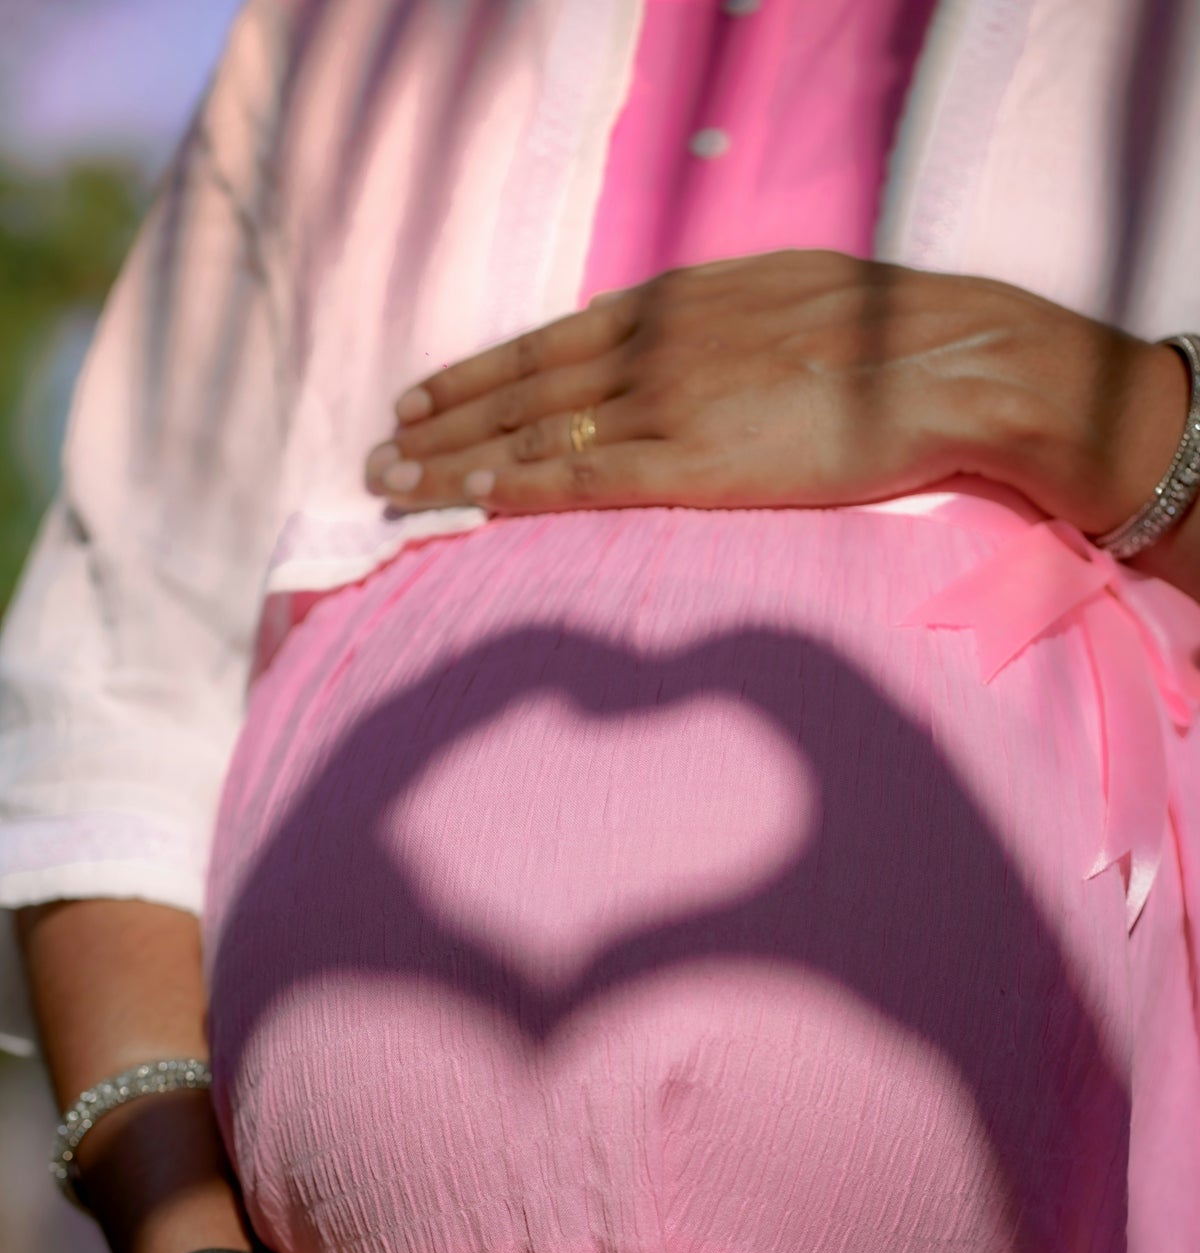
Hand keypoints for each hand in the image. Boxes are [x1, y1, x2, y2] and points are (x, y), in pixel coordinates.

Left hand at [365, 249, 1173, 524]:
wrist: (944, 362)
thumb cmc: (887, 335)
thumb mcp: (788, 298)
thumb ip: (723, 326)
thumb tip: (698, 353)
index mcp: (678, 304)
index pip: (552, 346)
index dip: (479, 376)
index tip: (425, 399)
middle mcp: (654, 346)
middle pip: (523, 391)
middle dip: (443, 423)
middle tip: (377, 449)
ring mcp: (668, 402)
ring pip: (536, 435)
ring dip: (456, 461)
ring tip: (392, 481)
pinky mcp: (692, 461)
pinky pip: (585, 478)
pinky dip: (520, 487)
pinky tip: (469, 500)